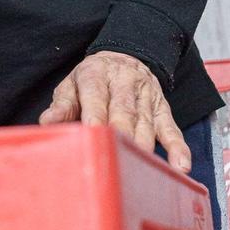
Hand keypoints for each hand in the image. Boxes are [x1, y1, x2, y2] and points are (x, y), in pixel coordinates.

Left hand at [39, 50, 190, 170]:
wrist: (125, 56)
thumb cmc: (91, 80)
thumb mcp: (71, 85)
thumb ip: (62, 106)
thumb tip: (48, 123)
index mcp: (96, 75)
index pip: (96, 96)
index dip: (96, 118)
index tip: (94, 138)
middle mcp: (124, 83)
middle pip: (124, 112)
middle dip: (121, 137)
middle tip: (116, 162)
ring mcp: (146, 97)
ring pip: (146, 124)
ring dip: (144, 149)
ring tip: (142, 174)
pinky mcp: (162, 109)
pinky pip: (171, 129)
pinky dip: (177, 148)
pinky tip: (181, 167)